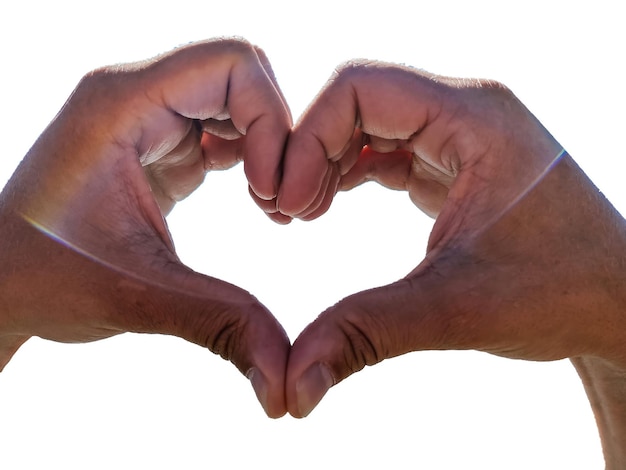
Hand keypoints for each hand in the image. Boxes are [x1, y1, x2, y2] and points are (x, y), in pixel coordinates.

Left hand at [0, 38, 291, 417]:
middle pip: (243, 78)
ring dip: (270, 150)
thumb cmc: (40, 279)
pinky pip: (226, 130)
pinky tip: (259, 204)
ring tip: (272, 208)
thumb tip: (286, 381)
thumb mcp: (137, 298)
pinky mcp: (159, 143)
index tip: (271, 193)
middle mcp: (135, 95)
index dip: (272, 121)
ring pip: (240, 102)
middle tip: (283, 204)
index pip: (231, 64)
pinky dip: (254, 161)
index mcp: (121, 104)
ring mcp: (148, 117)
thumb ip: (221, 324)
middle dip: (278, 138)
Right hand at [278, 60, 625, 431]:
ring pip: (366, 121)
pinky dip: (345, 172)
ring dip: (323, 161)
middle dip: (309, 150)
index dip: (309, 139)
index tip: (290, 206)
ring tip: (298, 213)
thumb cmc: (563, 294)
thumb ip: (365, 335)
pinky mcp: (452, 161)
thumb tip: (292, 387)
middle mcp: (467, 112)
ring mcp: (460, 134)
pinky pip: (383, 148)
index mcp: (475, 118)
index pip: (360, 87)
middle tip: (284, 212)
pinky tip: (324, 206)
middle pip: (357, 99)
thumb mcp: (455, 310)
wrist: (616, 304)